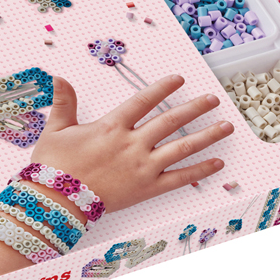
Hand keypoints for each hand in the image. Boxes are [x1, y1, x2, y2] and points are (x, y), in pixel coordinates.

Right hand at [30, 74, 232, 213]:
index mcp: (112, 126)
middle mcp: (132, 143)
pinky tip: (217, 163)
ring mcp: (142, 167)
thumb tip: (59, 77)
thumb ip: (64, 102)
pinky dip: (200, 170)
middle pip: (171, 121)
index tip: (180, 79)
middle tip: (213, 99)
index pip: (144, 100)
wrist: (55, 202)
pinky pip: (179, 178)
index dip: (163, 88)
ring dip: (207, 135)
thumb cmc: (53, 167)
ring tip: (227, 126)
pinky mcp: (147, 188)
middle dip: (195, 108)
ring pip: (182, 147)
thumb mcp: (56, 129)